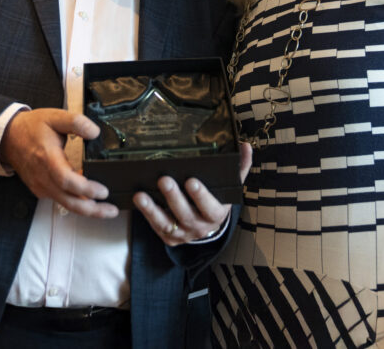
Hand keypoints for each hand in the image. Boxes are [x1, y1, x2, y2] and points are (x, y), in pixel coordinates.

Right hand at [0, 108, 117, 217]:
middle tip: (111, 210)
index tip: (103, 191)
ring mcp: (41, 186)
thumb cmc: (31, 128)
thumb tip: (95, 132)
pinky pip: (60, 200)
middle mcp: (43, 177)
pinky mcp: (41, 190)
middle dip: (91, 209)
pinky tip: (89, 200)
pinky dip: (75, 202)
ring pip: (65, 204)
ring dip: (86, 209)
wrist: (9, 138)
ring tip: (105, 209)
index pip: (67, 180)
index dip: (86, 188)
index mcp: (48, 158)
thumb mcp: (54, 117)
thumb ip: (76, 122)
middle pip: (68, 200)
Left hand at [134, 142, 252, 245]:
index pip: (210, 207)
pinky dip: (146, 215)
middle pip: (186, 214)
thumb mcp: (230, 186)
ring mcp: (183, 234)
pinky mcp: (168, 237)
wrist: (207, 226)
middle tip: (164, 180)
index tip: (191, 181)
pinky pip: (156, 227)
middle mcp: (200, 227)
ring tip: (141, 195)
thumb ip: (240, 168)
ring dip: (152, 210)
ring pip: (167, 223)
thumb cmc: (217, 200)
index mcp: (216, 214)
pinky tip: (138, 201)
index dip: (201, 196)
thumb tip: (245, 146)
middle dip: (174, 198)